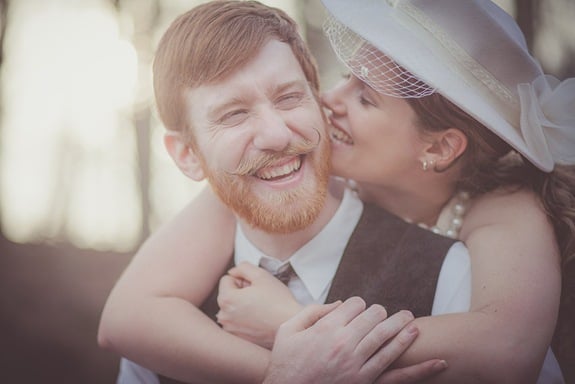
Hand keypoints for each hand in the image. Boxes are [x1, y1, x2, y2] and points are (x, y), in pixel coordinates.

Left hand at [216, 262, 302, 348]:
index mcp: (225, 299)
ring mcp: (230, 329)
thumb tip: (233, 272)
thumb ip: (243, 267)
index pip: (226, 280)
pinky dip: (244, 318)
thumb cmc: (278, 300)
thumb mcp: (261, 275)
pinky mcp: (238, 337)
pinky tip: (259, 318)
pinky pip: (236, 321)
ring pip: (231, 308)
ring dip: (241, 305)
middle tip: (259, 297)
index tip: (255, 287)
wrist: (291, 324)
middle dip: (240, 292)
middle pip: (228, 294)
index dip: (242, 279)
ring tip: (259, 308)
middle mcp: (223, 316)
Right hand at [264, 297, 447, 383]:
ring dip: (402, 326)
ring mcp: (357, 364)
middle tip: (384, 313)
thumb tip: (339, 303)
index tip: (357, 309)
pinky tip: (439, 361)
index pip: (355, 304)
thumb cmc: (285, 363)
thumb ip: (312, 311)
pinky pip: (397, 372)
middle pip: (374, 316)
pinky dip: (420, 368)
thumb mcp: (288, 331)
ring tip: (411, 321)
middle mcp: (345, 343)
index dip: (358, 304)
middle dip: (380, 312)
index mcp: (327, 328)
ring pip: (388, 338)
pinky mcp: (365, 381)